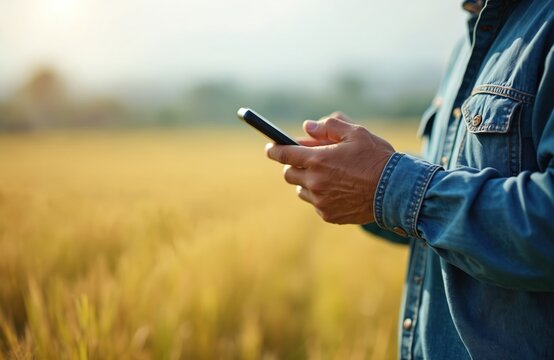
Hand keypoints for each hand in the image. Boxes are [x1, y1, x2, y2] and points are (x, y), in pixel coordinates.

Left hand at [266, 115, 394, 223]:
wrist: (396, 191)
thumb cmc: (377, 158)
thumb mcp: (357, 134)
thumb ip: (329, 127)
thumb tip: (307, 127)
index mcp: (317, 159)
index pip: (284, 154)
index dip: (274, 150)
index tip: (270, 147)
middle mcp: (314, 181)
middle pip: (288, 174)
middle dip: (294, 165)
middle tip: (307, 161)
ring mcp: (320, 201)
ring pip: (301, 190)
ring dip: (308, 181)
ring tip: (328, 176)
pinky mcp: (329, 215)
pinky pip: (316, 204)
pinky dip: (321, 196)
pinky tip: (339, 190)